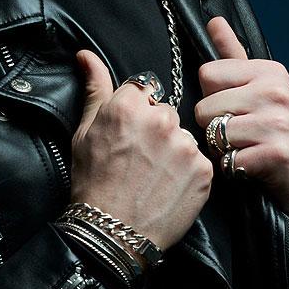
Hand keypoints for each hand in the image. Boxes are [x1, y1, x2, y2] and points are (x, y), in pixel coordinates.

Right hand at [70, 49, 213, 250]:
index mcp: (129, 105)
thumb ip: (94, 88)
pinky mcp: (204, 170)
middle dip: (156, 128)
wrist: (111, 233)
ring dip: (173, 149)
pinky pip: (199, 160)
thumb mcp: (84, 132)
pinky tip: (169, 187)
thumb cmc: (92, 182)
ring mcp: (186, 145)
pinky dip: (187, 172)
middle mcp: (161, 119)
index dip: (135, 112)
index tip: (128, 134)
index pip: (143, 90)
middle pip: (166, 111)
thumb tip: (86, 54)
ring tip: (154, 176)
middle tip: (140, 157)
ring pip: (183, 136)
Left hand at [193, 16, 288, 220]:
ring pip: (214, 134)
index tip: (233, 109)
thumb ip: (233, 55)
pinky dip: (234, 169)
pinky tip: (252, 167)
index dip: (212, 98)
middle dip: (214, 127)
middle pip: (204, 106)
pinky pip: (229, 160)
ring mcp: (278, 122)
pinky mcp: (277, 153)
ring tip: (246, 149)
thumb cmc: (280, 130)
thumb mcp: (261, 87)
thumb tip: (214, 21)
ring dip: (223, 149)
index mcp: (269, 71)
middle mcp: (276, 91)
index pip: (207, 74)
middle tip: (241, 135)